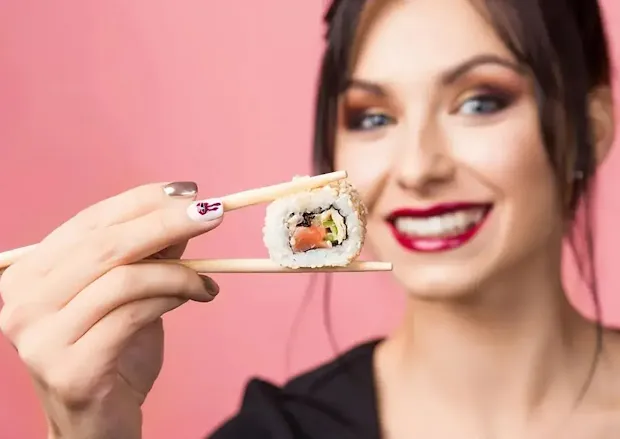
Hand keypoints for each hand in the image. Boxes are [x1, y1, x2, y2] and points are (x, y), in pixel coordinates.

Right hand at [0, 182, 222, 438]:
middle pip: (105, 246)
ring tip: (208, 279)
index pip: (91, 222)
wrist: (97, 424)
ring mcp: (40, 337)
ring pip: (123, 279)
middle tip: (212, 212)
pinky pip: (134, 314)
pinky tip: (201, 297)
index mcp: (31, 274)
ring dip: (178, 272)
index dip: (141, 201)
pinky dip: (176, 298)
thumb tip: (185, 213)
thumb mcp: (128, 296)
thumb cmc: (112, 355)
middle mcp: (23, 301)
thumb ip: (148, 255)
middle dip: (166, 223)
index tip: (188, 191)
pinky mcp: (71, 367)